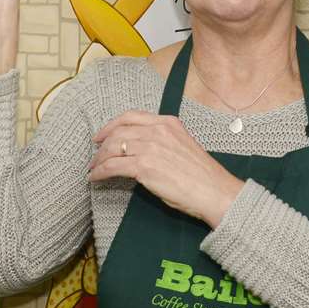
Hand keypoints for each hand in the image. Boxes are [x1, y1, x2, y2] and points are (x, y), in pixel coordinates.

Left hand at [90, 112, 243, 226]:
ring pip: (112, 148)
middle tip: (95, 156)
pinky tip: (96, 178)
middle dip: (102, 145)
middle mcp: (157, 130)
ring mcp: (150, 147)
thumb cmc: (202, 175)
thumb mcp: (182, 145)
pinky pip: (113, 166)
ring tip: (94, 169)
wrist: (214, 191)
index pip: (131, 116)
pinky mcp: (144, 166)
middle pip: (118, 132)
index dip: (112, 125)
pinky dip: (100, 172)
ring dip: (99, 160)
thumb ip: (162, 141)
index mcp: (168, 122)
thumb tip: (139, 149)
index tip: (102, 135)